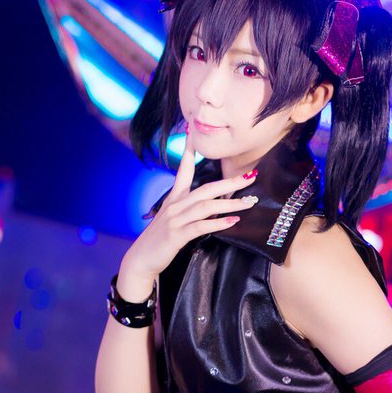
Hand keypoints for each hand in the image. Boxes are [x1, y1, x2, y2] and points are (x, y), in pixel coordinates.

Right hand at [118, 135, 258, 293]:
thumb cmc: (160, 240)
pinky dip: (218, 223)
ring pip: (207, 206)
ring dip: (230, 204)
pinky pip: (201, 226)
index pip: (184, 170)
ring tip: (249, 203)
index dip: (190, 152)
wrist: (141, 259)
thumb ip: (190, 209)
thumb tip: (212, 205)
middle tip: (250, 176)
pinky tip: (233, 222)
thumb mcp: (173, 218)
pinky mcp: (177, 235)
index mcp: (174, 198)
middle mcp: (175, 205)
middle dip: (230, 182)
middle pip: (206, 188)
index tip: (194, 133)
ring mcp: (175, 220)